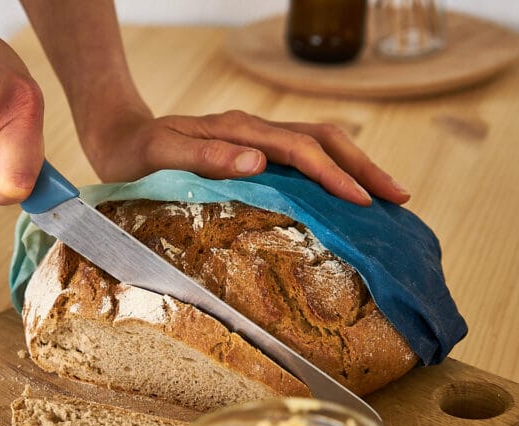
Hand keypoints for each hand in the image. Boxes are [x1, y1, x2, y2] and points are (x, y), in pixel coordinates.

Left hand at [81, 109, 409, 205]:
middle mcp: (255, 131)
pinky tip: (347, 196)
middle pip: (324, 139)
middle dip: (364, 167)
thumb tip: (257, 161)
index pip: (300, 149)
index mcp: (239, 131)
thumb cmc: (135, 153)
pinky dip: (334, 172)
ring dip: (356, 167)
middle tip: (399, 199)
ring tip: (388, 197)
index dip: (333, 175)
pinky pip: (305, 156)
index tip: (361, 202)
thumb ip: (204, 157)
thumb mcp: (160, 157)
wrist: (119, 138)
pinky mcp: (255, 150)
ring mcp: (257, 139)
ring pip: (320, 144)